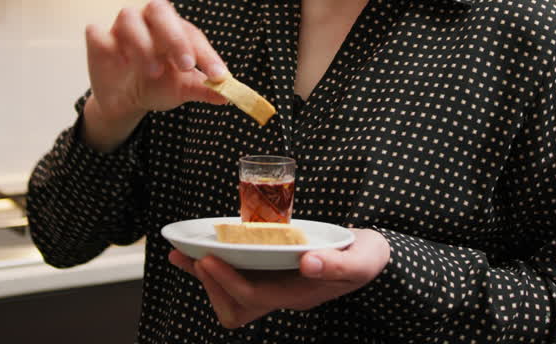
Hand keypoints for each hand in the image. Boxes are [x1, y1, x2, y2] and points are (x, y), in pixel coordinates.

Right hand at [82, 0, 228, 150]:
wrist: (126, 101)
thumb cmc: (158, 85)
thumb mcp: (183, 90)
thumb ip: (204, 89)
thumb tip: (229, 96)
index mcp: (173, 27)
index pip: (192, 33)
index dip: (206, 54)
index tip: (218, 75)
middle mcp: (147, 20)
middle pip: (159, 10)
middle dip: (174, 37)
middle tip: (186, 65)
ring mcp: (120, 28)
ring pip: (128, 18)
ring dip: (143, 44)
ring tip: (153, 71)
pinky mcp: (98, 41)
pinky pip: (97, 33)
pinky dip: (108, 44)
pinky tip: (120, 63)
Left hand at [169, 228, 389, 328]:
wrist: (373, 257)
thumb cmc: (368, 257)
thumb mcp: (362, 259)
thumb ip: (338, 263)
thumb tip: (308, 263)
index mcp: (300, 293)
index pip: (255, 296)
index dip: (227, 281)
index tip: (208, 258)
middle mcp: (284, 296)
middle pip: (235, 306)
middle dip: (207, 283)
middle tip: (184, 256)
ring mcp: (277, 288)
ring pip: (232, 297)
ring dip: (205, 278)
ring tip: (182, 255)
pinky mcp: (272, 275)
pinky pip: (237, 279)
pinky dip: (216, 268)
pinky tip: (203, 251)